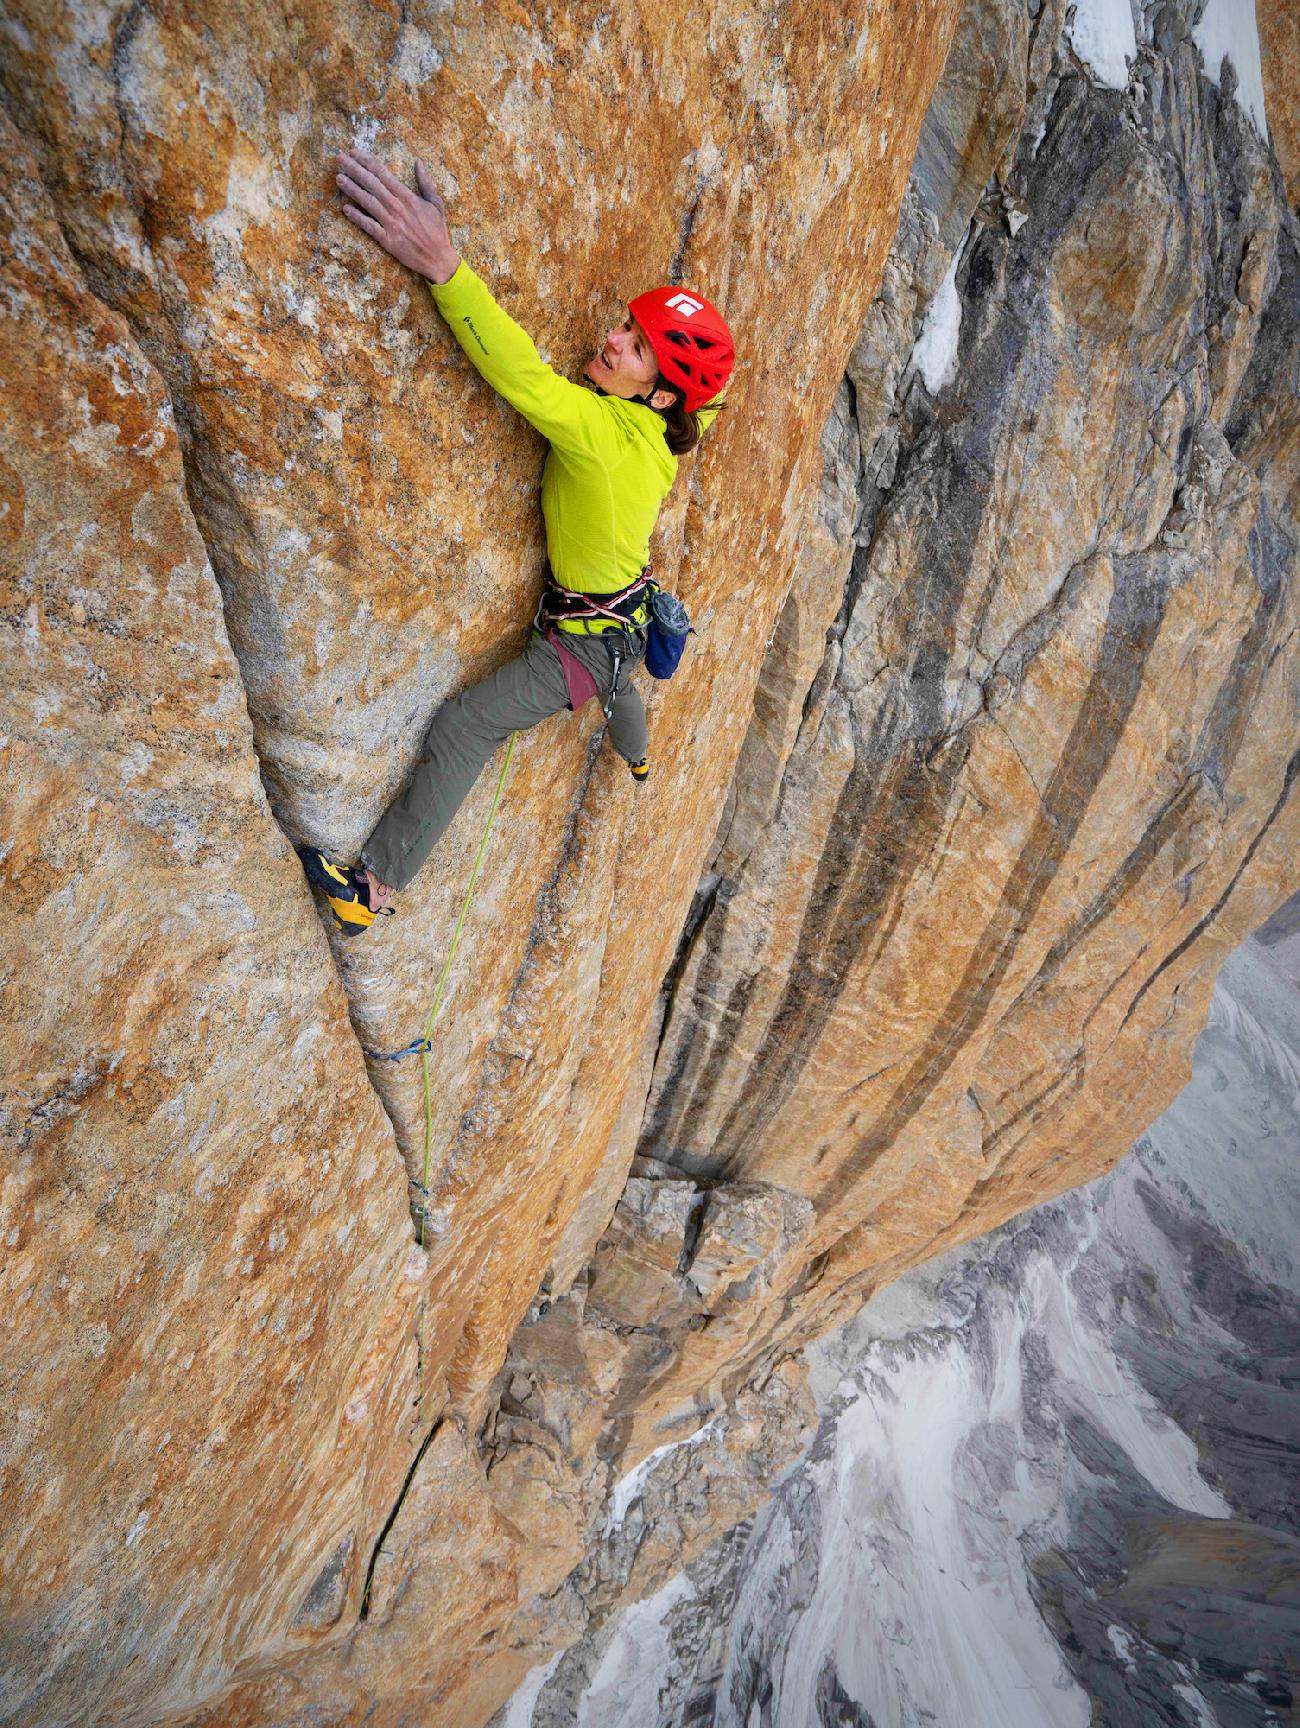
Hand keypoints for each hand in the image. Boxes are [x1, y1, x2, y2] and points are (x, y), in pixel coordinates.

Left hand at [335, 151, 459, 282]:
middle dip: (354, 169)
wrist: (438, 259)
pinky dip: (357, 217)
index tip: (354, 152)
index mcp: (408, 197)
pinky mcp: (388, 240)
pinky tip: (345, 208)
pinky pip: (369, 226)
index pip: (383, 174)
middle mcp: (397, 208)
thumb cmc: (438, 231)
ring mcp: (391, 224)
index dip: (367, 162)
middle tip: (339, 158)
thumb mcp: (436, 203)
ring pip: (368, 202)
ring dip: (352, 189)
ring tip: (338, 178)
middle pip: (372, 184)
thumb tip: (418, 162)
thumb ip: (425, 182)